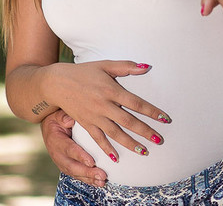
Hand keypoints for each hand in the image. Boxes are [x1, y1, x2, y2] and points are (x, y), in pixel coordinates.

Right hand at [41, 110, 107, 186]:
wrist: (49, 130)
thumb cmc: (56, 121)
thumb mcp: (58, 115)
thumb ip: (64, 117)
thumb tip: (70, 120)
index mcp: (56, 141)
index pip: (69, 149)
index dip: (80, 156)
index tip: (91, 162)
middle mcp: (58, 155)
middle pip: (72, 166)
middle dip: (87, 172)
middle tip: (101, 175)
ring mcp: (62, 163)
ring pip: (75, 174)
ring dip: (89, 179)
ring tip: (102, 181)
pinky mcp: (67, 168)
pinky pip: (78, 176)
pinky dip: (88, 180)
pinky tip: (98, 183)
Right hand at [46, 60, 170, 164]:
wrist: (58, 83)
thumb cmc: (84, 72)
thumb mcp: (105, 65)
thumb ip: (127, 66)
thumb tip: (147, 66)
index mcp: (111, 89)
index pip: (136, 103)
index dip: (152, 111)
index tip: (165, 119)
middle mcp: (104, 105)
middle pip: (128, 121)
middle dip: (145, 131)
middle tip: (160, 140)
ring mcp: (94, 116)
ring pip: (115, 133)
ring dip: (130, 144)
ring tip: (145, 152)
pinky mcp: (86, 124)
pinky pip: (98, 139)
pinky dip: (107, 149)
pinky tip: (116, 159)